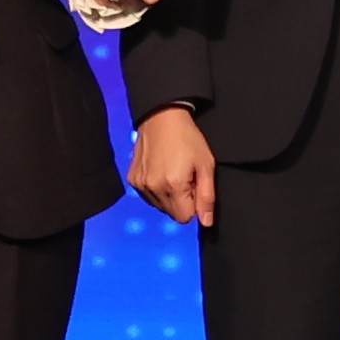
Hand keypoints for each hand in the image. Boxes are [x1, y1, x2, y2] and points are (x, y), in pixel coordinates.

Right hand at [131, 106, 217, 227]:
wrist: (161, 116)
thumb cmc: (188, 138)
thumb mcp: (206, 165)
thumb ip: (207, 196)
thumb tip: (206, 222)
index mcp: (173, 186)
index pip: (185, 218)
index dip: (194, 204)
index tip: (194, 185)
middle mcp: (153, 188)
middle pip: (172, 213)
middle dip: (181, 201)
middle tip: (185, 176)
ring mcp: (140, 184)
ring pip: (160, 206)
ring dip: (168, 196)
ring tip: (172, 171)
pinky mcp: (133, 179)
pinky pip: (148, 196)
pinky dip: (156, 188)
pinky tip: (160, 170)